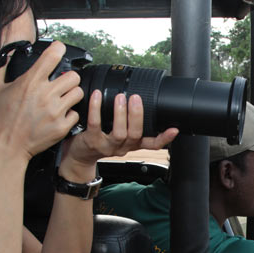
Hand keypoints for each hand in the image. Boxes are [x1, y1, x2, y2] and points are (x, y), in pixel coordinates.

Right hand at [0, 40, 83, 160]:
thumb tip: (10, 57)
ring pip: (78, 93)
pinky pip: (76, 114)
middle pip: (73, 76)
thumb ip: (1, 69)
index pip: (53, 55)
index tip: (58, 50)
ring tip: (62, 99)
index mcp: (30, 82)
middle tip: (61, 83)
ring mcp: (55, 111)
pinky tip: (59, 115)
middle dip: (68, 78)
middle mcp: (45, 94)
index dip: (58, 49)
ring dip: (71, 94)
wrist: (6, 147)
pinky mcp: (61, 127)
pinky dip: (70, 114)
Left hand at [62, 91, 177, 172]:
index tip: (174, 129)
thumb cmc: (99, 141)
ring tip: (120, 97)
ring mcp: (107, 146)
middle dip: (137, 116)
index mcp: (132, 144)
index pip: (152, 144)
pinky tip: (97, 96)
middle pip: (135, 135)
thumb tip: (139, 99)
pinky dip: (96, 108)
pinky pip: (95, 124)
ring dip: (120, 114)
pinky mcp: (92, 142)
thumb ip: (130, 124)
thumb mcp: (119, 136)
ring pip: (119, 133)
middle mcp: (122, 147)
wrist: (78, 156)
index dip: (164, 138)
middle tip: (136, 98)